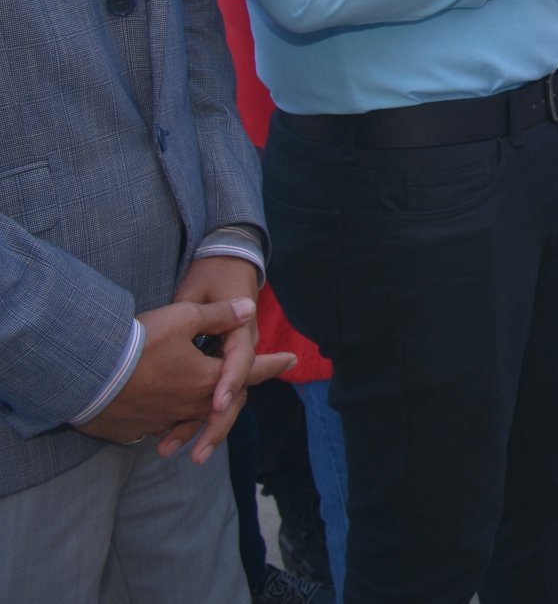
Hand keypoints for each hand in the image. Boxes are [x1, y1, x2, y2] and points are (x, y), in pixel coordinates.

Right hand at [76, 295, 293, 458]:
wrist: (85, 375)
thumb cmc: (137, 343)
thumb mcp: (183, 318)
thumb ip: (219, 315)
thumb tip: (249, 309)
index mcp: (207, 380)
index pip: (249, 371)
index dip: (272, 364)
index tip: (293, 359)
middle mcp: (190, 404)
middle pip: (225, 402)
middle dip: (239, 393)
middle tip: (250, 385)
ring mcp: (162, 419)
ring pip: (194, 416)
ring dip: (206, 414)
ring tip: (214, 410)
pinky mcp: (136, 427)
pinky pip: (163, 424)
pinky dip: (174, 420)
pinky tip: (169, 417)